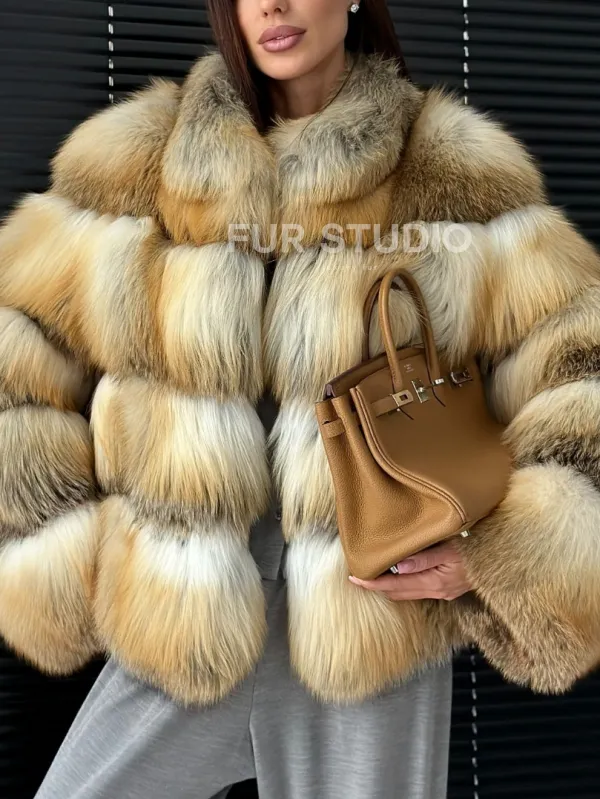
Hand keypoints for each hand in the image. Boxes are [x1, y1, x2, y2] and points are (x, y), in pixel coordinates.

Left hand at [348, 540, 471, 600]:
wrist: (501, 562)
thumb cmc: (477, 551)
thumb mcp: (451, 550)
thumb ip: (425, 558)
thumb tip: (399, 566)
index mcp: (435, 582)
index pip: (396, 585)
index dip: (374, 583)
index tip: (355, 578)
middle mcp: (436, 591)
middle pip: (398, 593)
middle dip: (377, 587)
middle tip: (357, 578)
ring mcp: (442, 592)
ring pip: (406, 594)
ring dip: (388, 587)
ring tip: (372, 577)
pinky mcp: (446, 589)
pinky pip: (417, 591)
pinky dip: (402, 585)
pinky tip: (396, 576)